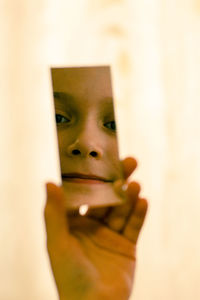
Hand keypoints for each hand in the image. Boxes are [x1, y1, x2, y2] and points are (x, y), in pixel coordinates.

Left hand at [44, 157, 147, 299]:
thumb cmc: (69, 275)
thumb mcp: (58, 242)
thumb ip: (54, 213)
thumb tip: (49, 182)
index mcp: (72, 222)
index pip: (82, 193)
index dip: (90, 177)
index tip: (99, 160)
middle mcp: (91, 225)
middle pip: (106, 197)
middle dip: (117, 181)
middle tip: (128, 162)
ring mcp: (110, 234)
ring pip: (121, 209)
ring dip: (129, 196)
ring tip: (135, 185)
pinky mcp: (126, 245)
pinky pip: (134, 226)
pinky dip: (139, 214)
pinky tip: (144, 201)